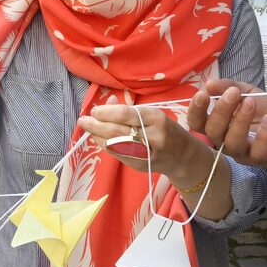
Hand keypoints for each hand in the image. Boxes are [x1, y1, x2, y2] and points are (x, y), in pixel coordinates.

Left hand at [77, 105, 203, 175]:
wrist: (183, 157)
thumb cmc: (167, 130)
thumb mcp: (153, 114)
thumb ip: (129, 109)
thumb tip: (107, 101)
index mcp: (157, 119)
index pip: (126, 115)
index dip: (106, 112)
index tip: (95, 110)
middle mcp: (152, 137)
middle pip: (117, 131)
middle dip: (96, 125)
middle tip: (83, 120)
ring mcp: (146, 154)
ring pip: (114, 144)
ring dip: (97, 135)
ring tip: (87, 127)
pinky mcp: (139, 165)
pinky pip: (117, 153)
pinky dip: (104, 144)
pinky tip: (97, 138)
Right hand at [188, 79, 266, 167]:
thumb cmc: (260, 110)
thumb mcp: (245, 91)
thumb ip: (228, 86)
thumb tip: (209, 84)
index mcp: (217, 125)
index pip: (197, 123)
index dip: (196, 110)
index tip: (203, 94)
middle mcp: (224, 141)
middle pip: (213, 132)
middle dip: (221, 111)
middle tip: (234, 93)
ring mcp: (241, 153)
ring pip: (233, 143)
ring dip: (241, 120)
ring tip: (251, 102)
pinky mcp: (260, 159)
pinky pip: (258, 152)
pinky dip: (263, 135)